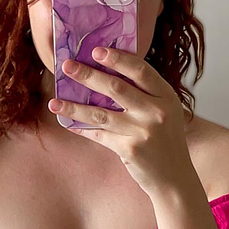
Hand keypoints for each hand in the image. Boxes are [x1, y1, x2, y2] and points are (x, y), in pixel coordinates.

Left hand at [47, 46, 195, 196]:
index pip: (140, 70)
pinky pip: (99, 135)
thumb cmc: (165, 140)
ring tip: (54, 102)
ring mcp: (142, 131)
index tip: (95, 51)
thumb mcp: (165, 112)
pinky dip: (82, 129)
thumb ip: (144, 95)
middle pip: (116, 88)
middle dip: (88, 75)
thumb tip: (105, 74)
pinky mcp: (129, 149)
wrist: (173, 178)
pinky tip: (68, 123)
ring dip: (74, 107)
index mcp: (166, 96)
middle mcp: (156, 112)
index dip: (117, 59)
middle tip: (66, 66)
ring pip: (101, 113)